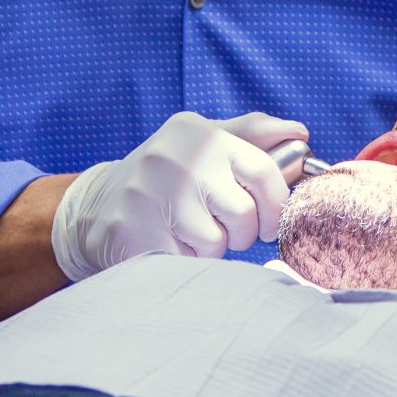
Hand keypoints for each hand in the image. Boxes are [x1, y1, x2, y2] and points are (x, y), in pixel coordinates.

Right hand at [49, 111, 305, 281]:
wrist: (97, 205)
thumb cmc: (166, 177)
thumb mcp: (204, 143)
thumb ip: (251, 136)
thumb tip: (299, 133)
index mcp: (200, 134)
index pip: (263, 171)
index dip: (275, 205)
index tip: (267, 221)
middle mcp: (176, 158)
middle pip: (244, 214)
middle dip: (240, 232)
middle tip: (221, 228)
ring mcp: (151, 194)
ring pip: (216, 243)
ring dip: (208, 249)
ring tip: (186, 234)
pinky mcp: (134, 232)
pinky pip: (187, 263)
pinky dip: (184, 262)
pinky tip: (167, 245)